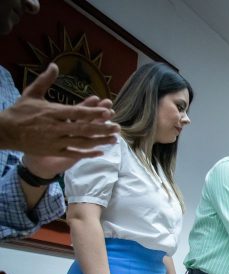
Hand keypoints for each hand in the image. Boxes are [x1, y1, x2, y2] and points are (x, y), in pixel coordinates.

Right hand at [0, 64, 119, 156]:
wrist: (6, 132)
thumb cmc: (20, 111)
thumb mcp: (31, 93)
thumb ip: (45, 80)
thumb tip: (54, 65)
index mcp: (52, 112)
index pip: (76, 112)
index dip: (92, 112)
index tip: (107, 111)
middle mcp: (55, 127)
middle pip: (83, 128)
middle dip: (102, 128)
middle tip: (117, 127)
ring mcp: (55, 141)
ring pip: (81, 142)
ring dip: (99, 141)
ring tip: (114, 139)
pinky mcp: (54, 151)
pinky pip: (74, 153)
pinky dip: (87, 153)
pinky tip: (100, 152)